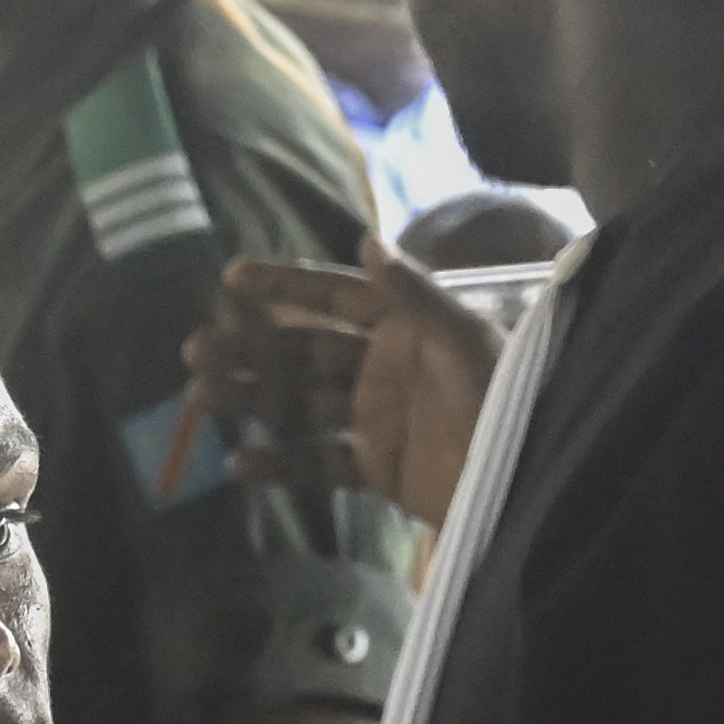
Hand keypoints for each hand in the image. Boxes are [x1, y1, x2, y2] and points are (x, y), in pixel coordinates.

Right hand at [186, 237, 501, 531]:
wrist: (527, 481)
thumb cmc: (502, 401)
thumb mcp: (465, 342)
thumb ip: (414, 295)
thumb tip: (365, 242)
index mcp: (405, 327)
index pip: (335, 295)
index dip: (286, 285)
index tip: (231, 278)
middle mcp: (384, 366)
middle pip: (305, 351)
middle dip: (252, 348)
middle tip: (196, 348)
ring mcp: (377, 418)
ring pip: (302, 402)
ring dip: (253, 397)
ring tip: (203, 396)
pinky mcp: (379, 469)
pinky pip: (320, 463)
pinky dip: (281, 464)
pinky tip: (237, 463)